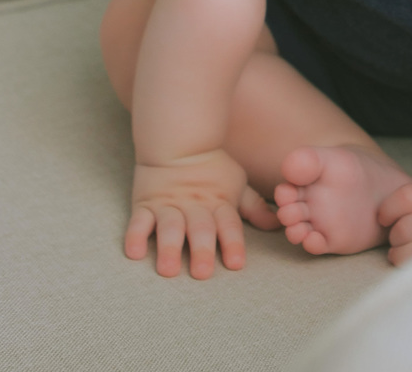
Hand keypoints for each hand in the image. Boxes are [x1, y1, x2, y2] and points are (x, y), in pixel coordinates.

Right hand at [125, 149, 276, 277]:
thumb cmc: (212, 165)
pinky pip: (138, 221)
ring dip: (169, 247)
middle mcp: (194, 206)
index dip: (232, 243)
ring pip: (169, 227)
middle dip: (201, 249)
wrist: (177, 138)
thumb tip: (277, 224)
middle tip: (202, 272)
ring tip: (168, 268)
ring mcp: (168, 205)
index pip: (228, 224)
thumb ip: (254, 207)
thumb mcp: (237, 183)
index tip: (235, 263)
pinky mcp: (145, 204)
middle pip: (199, 228)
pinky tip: (134, 252)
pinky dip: (135, 236)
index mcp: (218, 203)